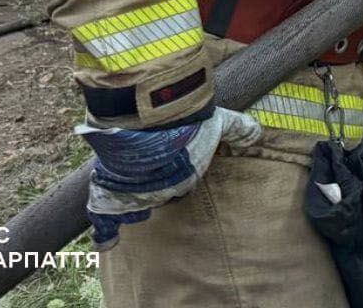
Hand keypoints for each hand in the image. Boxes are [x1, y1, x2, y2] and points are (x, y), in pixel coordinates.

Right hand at [76, 106, 261, 247]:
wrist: (146, 120)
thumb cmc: (184, 123)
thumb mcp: (217, 122)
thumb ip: (238, 127)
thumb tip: (258, 133)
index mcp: (184, 178)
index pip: (182, 184)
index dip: (179, 173)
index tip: (178, 165)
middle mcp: (160, 191)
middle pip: (159, 194)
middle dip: (159, 186)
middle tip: (156, 173)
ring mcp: (134, 194)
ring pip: (135, 206)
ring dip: (134, 203)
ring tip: (133, 203)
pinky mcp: (109, 192)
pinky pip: (105, 219)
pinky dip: (104, 231)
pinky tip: (106, 242)